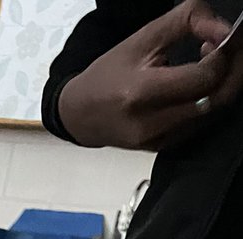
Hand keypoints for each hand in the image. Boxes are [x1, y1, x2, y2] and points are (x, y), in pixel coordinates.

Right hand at [59, 0, 242, 150]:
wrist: (80, 114)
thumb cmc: (108, 74)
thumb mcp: (144, 37)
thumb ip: (187, 21)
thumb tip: (224, 30)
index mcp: (140, 93)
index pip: (203, 77)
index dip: (223, 55)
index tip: (225, 38)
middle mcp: (149, 123)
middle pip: (214, 98)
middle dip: (232, 71)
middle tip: (231, 49)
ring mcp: (156, 140)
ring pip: (210, 113)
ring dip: (220, 85)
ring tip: (210, 62)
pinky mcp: (161, 148)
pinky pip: (198, 124)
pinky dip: (206, 101)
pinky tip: (195, 85)